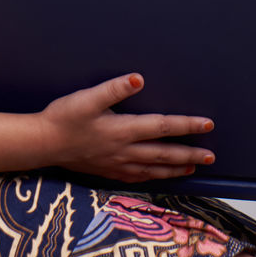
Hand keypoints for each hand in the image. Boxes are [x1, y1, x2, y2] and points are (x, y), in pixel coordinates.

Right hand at [39, 73, 214, 183]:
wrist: (43, 143)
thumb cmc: (64, 117)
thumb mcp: (87, 98)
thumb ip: (114, 88)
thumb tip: (139, 79)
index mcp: (123, 130)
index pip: (163, 127)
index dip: (187, 126)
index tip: (207, 125)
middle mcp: (124, 151)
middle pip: (165, 153)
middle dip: (190, 153)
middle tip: (212, 155)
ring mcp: (117, 164)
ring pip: (154, 169)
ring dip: (177, 168)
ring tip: (194, 167)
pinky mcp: (108, 171)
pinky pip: (138, 177)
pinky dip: (155, 177)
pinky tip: (159, 176)